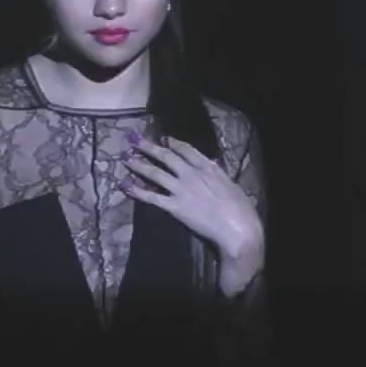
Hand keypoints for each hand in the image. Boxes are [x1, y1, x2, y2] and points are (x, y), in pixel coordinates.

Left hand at [119, 133, 264, 274]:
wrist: (237, 228)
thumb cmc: (241, 208)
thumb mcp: (230, 183)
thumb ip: (216, 174)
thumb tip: (210, 165)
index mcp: (208, 167)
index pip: (186, 150)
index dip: (172, 143)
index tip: (163, 138)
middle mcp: (191, 174)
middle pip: (166, 156)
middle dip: (149, 147)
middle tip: (134, 139)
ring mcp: (181, 189)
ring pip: (154, 173)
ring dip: (138, 164)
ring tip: (125, 157)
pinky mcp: (174, 206)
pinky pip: (151, 197)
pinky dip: (136, 190)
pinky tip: (124, 185)